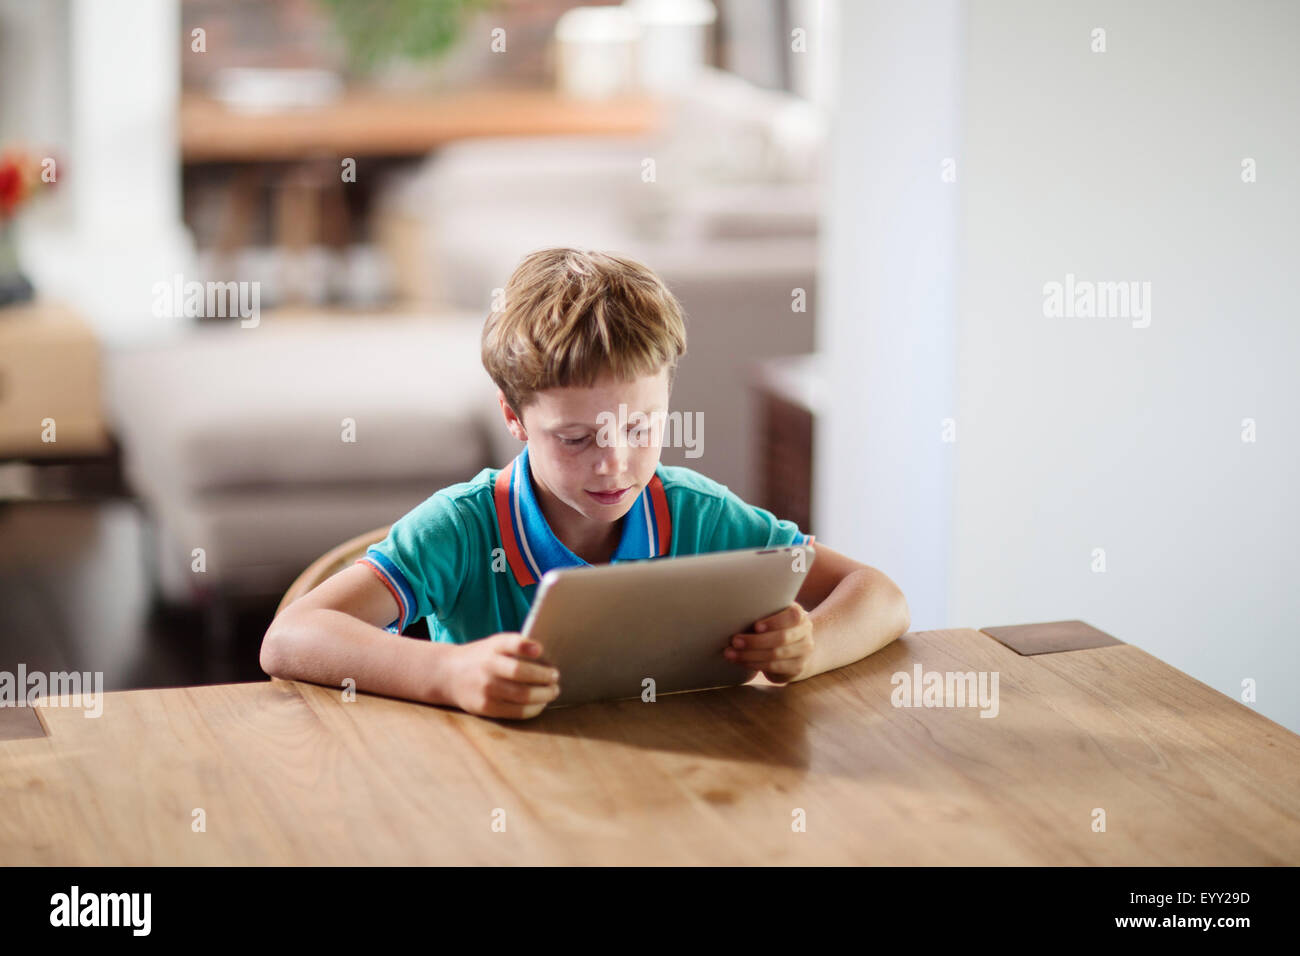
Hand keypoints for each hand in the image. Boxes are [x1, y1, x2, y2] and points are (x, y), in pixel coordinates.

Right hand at [446, 633, 560, 718]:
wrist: (448, 674)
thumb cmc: (482, 658)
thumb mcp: (494, 645)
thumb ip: (517, 648)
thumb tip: (549, 661)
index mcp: (492, 647)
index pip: (510, 643)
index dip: (525, 646)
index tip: (539, 650)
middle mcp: (487, 666)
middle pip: (520, 672)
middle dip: (544, 676)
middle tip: (555, 677)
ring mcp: (485, 688)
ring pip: (523, 695)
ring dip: (544, 694)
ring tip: (553, 691)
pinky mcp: (485, 707)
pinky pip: (517, 711)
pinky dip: (534, 708)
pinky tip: (541, 704)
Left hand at [724, 604, 813, 683]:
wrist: (795, 649)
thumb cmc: (775, 627)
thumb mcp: (774, 615)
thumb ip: (763, 612)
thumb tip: (733, 610)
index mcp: (799, 615)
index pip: (793, 617)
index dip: (774, 622)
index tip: (755, 626)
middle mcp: (805, 632)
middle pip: (781, 638)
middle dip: (755, 641)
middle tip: (734, 641)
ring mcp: (803, 652)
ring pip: (775, 655)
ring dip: (750, 655)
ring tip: (730, 653)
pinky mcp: (797, 667)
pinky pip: (774, 667)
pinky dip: (754, 664)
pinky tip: (741, 661)